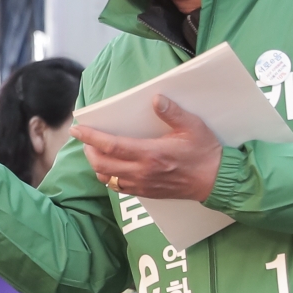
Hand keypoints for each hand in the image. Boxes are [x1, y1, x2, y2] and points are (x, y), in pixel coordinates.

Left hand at [74, 96, 223, 201]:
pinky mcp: (145, 193)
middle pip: (101, 164)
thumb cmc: (205, 152)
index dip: (90, 137)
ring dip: (96, 164)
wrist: (216, 181)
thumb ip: (173, 112)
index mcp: (150, 154)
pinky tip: (110, 167)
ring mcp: (142, 185)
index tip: (77, 128)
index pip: (110, 146)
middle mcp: (141, 172)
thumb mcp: (193, 127)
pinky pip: (117, 187)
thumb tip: (156, 99)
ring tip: (96, 151)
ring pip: (106, 178)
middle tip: (86, 138)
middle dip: (88, 150)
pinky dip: (108, 176)